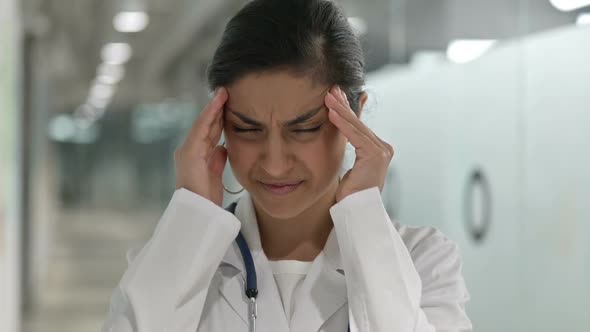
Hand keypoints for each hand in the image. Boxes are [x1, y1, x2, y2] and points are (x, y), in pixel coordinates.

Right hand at [174, 88, 227, 205]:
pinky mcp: (189, 152)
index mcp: (196, 156)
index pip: (209, 133)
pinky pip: (201, 128)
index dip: (218, 118)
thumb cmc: (206, 198)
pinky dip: (209, 114)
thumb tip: (223, 147)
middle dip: (216, 109)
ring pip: (203, 123)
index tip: (228, 104)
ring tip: (223, 92)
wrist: (198, 212)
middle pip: (206, 125)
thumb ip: (217, 160)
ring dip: (213, 107)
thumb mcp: (215, 175)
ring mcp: (188, 150)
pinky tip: (218, 103)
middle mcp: (189, 151)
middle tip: (226, 92)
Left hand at [325, 86, 393, 201]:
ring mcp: (381, 152)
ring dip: (341, 110)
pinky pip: (355, 136)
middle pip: (358, 123)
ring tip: (328, 97)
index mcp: (377, 149)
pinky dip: (342, 124)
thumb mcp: (347, 164)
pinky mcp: (375, 155)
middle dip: (343, 105)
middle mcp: (383, 148)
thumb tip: (342, 131)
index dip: (346, 110)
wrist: (355, 211)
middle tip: (331, 90)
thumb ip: (347, 147)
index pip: (358, 126)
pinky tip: (332, 114)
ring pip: (356, 127)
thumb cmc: (350, 193)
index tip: (334, 97)